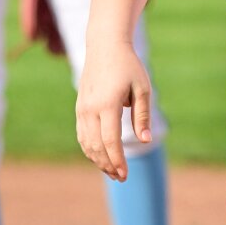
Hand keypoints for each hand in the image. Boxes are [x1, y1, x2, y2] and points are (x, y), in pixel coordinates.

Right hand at [76, 42, 151, 180]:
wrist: (105, 47)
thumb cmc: (129, 66)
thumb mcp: (142, 88)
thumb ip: (142, 115)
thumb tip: (145, 139)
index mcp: (107, 104)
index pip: (110, 141)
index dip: (117, 160)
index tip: (125, 174)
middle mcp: (90, 109)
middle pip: (96, 146)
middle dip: (108, 165)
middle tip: (122, 178)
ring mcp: (82, 109)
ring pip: (86, 143)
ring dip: (98, 160)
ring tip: (113, 171)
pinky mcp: (80, 108)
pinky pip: (82, 135)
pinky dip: (90, 149)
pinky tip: (102, 157)